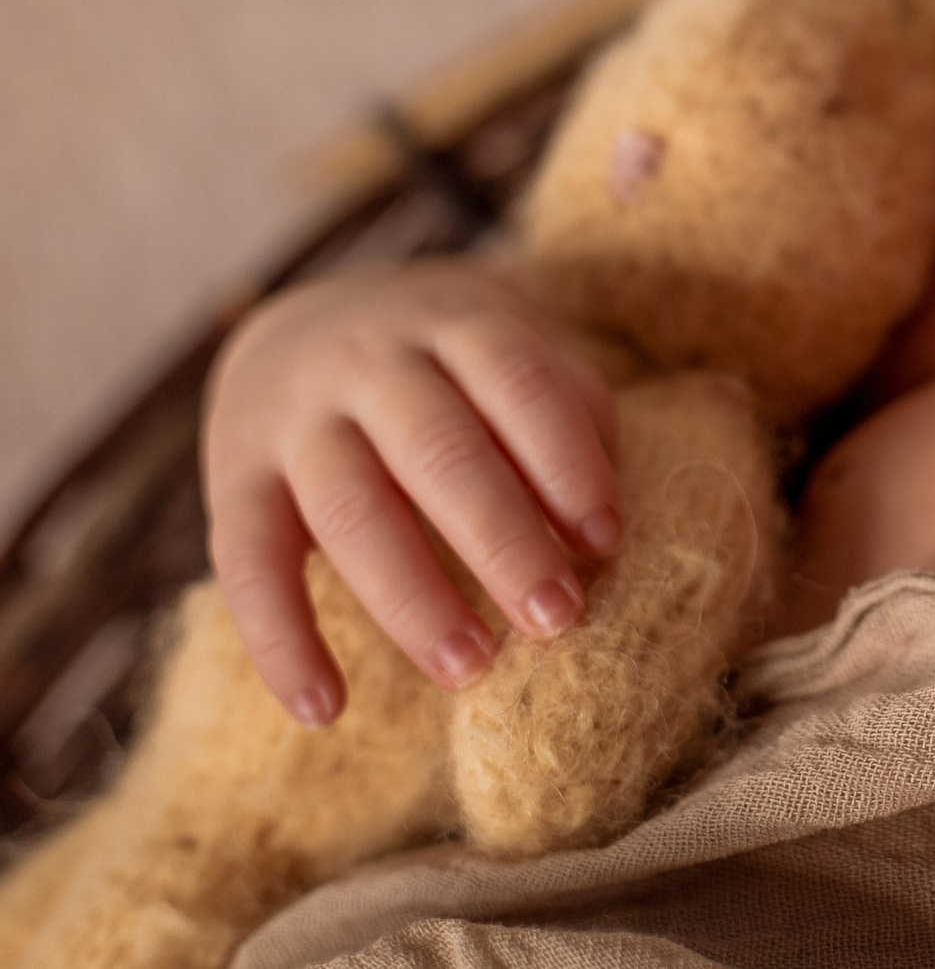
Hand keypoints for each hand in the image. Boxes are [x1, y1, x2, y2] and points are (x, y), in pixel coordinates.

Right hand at [203, 259, 620, 724]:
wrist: (303, 320)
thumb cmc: (452, 364)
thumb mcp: (512, 350)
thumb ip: (567, 416)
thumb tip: (599, 529)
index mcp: (456, 323)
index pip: (518, 384)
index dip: (566, 461)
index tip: (605, 542)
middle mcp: (370, 362)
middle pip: (439, 450)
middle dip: (501, 540)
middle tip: (556, 621)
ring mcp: (294, 419)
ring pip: (348, 509)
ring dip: (412, 597)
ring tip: (470, 668)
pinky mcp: (232, 477)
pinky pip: (247, 564)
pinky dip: (280, 641)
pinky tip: (325, 710)